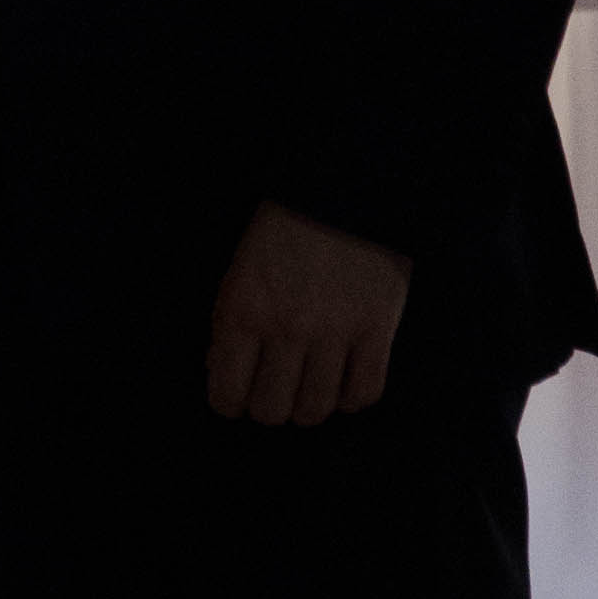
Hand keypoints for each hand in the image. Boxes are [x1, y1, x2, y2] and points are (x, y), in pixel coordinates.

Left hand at [205, 203, 411, 428]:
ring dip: (309, 407)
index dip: (231, 402)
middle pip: (272, 411)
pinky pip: (363, 393)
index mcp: (243, 311)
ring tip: (310, 388)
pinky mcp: (376, 328)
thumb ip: (229, 325)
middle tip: (276, 389)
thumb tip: (221, 372)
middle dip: (269, 406)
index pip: (226, 395)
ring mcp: (334, 331)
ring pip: (316, 409)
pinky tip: (344, 383)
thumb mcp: (240, 272)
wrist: (343, 188)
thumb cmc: (285, 231)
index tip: (240, 394)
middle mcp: (286, 327)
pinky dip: (351, 398)